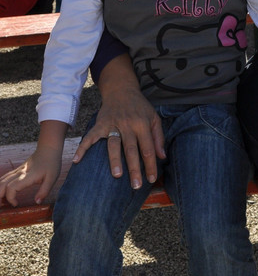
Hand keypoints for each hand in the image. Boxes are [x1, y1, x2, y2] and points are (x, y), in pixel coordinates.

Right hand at [0, 146, 61, 206]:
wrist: (49, 148)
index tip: (16, 204)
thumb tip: (37, 202)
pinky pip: (5, 177)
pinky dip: (1, 186)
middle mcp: (20, 172)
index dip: (10, 198)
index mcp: (28, 176)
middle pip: (2, 184)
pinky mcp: (17, 170)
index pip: (12, 187)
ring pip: (2, 180)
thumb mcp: (52, 178)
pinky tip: (3, 192)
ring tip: (1, 202)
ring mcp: (17, 170)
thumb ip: (44, 191)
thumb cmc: (51, 163)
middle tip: (1, 206)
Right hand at [73, 54, 165, 189]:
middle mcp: (127, 124)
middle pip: (131, 149)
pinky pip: (90, 137)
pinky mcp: (100, 124)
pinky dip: (83, 148)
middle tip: (136, 185)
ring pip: (114, 144)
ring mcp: (112, 124)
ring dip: (115, 160)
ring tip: (116, 175)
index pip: (148, 148)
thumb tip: (162, 157)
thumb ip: (158, 137)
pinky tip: (77, 160)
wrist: (122, 90)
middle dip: (134, 168)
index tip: (152, 179)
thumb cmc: (140, 107)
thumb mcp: (154, 117)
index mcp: (142, 124)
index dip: (151, 164)